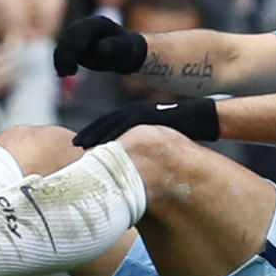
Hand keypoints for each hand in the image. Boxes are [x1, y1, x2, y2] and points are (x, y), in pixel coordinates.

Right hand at [53, 16, 146, 76]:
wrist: (121, 52)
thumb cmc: (125, 49)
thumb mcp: (123, 48)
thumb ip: (113, 46)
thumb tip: (100, 47)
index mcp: (96, 23)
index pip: (81, 29)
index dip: (77, 39)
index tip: (78, 51)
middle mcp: (83, 27)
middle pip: (68, 37)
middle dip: (66, 53)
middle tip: (66, 70)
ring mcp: (76, 36)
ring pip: (63, 46)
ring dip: (61, 60)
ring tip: (64, 74)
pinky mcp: (73, 46)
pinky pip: (62, 53)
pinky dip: (61, 63)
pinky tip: (66, 73)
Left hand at [73, 98, 218, 147]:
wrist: (202, 117)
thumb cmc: (184, 129)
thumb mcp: (160, 136)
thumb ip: (146, 145)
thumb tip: (137, 164)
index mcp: (137, 115)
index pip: (110, 123)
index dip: (94, 132)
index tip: (81, 143)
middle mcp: (137, 112)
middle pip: (107, 122)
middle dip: (90, 132)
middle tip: (74, 144)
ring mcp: (143, 112)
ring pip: (113, 123)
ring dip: (96, 133)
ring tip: (82, 146)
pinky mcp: (149, 115)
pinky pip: (127, 125)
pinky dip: (114, 134)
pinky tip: (103, 144)